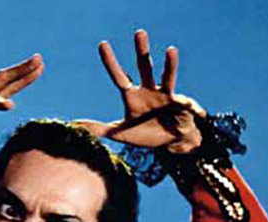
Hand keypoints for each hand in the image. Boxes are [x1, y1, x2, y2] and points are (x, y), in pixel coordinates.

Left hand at [76, 30, 204, 152]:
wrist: (171, 142)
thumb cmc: (147, 134)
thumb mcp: (121, 134)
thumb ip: (99, 129)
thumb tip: (74, 125)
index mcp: (133, 96)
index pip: (119, 76)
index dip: (111, 62)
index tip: (103, 44)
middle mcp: (149, 90)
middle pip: (144, 66)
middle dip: (142, 50)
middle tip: (139, 32)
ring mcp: (166, 94)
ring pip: (166, 75)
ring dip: (169, 63)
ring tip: (170, 50)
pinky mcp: (181, 103)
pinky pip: (185, 101)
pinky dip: (189, 104)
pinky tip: (194, 108)